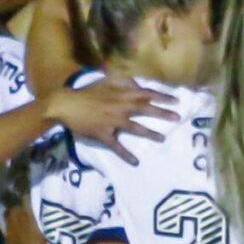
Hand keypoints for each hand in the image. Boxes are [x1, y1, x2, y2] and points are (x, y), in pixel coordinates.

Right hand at [46, 76, 175, 162]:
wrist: (66, 104)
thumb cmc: (86, 93)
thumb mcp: (105, 81)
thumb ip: (123, 81)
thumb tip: (138, 83)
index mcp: (121, 94)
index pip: (146, 94)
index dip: (162, 96)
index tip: (176, 100)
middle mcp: (120, 107)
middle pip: (144, 109)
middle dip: (162, 113)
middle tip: (177, 118)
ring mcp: (112, 121)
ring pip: (134, 127)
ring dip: (149, 133)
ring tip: (163, 139)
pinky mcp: (103, 134)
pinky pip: (116, 145)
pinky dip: (125, 154)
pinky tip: (135, 162)